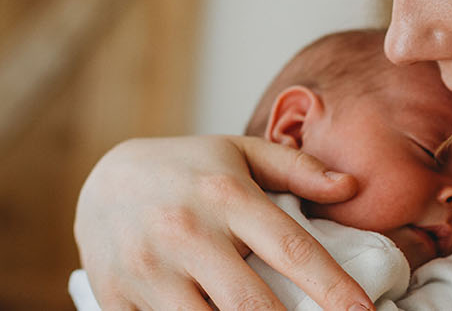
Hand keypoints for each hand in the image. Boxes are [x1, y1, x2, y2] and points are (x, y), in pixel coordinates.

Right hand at [74, 135, 375, 309]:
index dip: (333, 288)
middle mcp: (187, 232)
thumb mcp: (239, 154)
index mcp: (226, 196)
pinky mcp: (120, 298)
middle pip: (252, 305)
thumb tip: (351, 187)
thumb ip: (297, 170)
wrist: (101, 183)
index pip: (292, 249)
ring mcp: (150, 270)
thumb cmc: (186, 170)